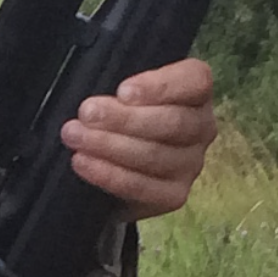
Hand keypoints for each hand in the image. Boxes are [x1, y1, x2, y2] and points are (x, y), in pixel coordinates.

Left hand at [59, 59, 216, 220]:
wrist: (121, 164)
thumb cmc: (124, 114)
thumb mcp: (125, 91)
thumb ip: (121, 89)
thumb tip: (95, 97)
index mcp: (196, 91)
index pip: (194, 81)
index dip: (160, 86)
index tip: (122, 92)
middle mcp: (202, 128)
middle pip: (172, 122)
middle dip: (124, 119)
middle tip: (86, 114)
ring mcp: (191, 164)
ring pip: (155, 155)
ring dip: (109, 146)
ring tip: (75, 137)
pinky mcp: (175, 195)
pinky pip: (143, 187)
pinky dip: (109, 175)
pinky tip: (83, 163)